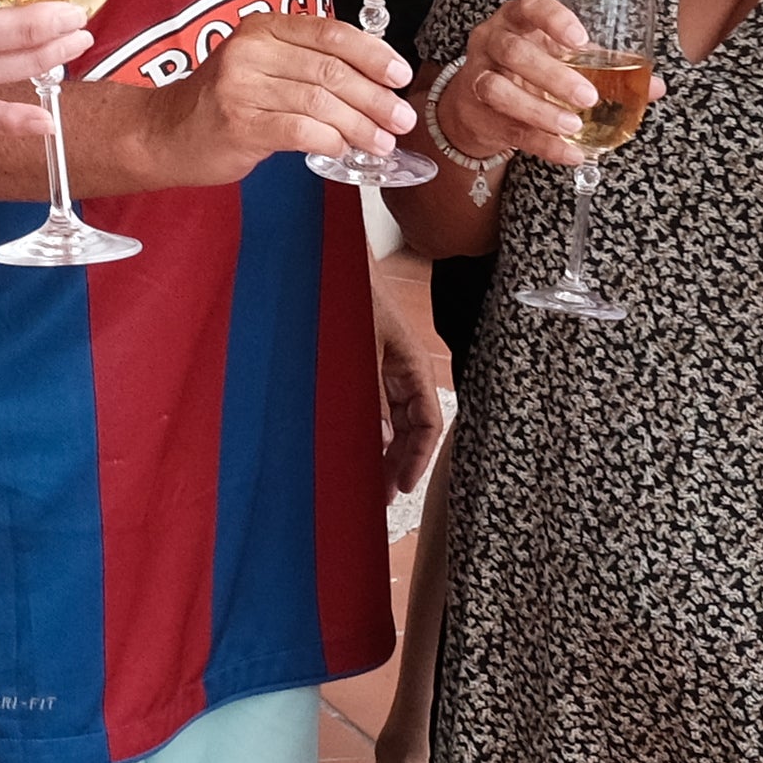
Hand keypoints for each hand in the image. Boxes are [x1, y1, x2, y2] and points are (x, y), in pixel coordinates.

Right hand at [141, 4, 414, 189]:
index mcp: (263, 28)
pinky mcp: (238, 124)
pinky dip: (330, 141)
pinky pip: (300, 130)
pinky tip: (344, 150)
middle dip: (375, 97)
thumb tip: (375, 83)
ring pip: (320, 102)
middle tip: (401, 119)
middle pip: (330, 70)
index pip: (330, 33)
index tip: (400, 74)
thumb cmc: (222, 101)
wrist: (163, 131)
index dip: (373, 54)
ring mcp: (241, 86)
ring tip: (382, 142)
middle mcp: (250, 50)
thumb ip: (307, 64)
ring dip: (360, 125)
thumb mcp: (261, 65)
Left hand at [371, 293, 456, 498]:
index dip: (419, 457)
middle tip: (381, 496)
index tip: (402, 484)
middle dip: (399, 462)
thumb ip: (370, 395)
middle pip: (410, 429)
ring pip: (392, 422)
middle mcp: (404, 374)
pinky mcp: (366, 369)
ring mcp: (385, 372)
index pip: (428, 423)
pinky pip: (373, 407)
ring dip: (382, 451)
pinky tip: (354, 449)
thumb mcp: (361, 349)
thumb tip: (379, 441)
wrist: (333, 266)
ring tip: (368, 482)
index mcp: (414, 368)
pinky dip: (367, 430)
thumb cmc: (354, 297)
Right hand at [440, 0, 606, 170]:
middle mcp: (492, 42)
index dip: (553, 20)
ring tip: (573, 125)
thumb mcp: (559, 58)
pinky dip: (543, 144)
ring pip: (498, 90)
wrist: (479, 103)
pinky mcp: (478, 113)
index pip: (529, 7)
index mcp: (516, 20)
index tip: (580, 39)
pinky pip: (510, 129)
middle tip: (588, 96)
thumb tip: (654, 86)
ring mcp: (478, 76)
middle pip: (514, 52)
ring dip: (539, 110)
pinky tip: (570, 151)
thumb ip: (602, 67)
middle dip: (552, 75)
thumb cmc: (527, 70)